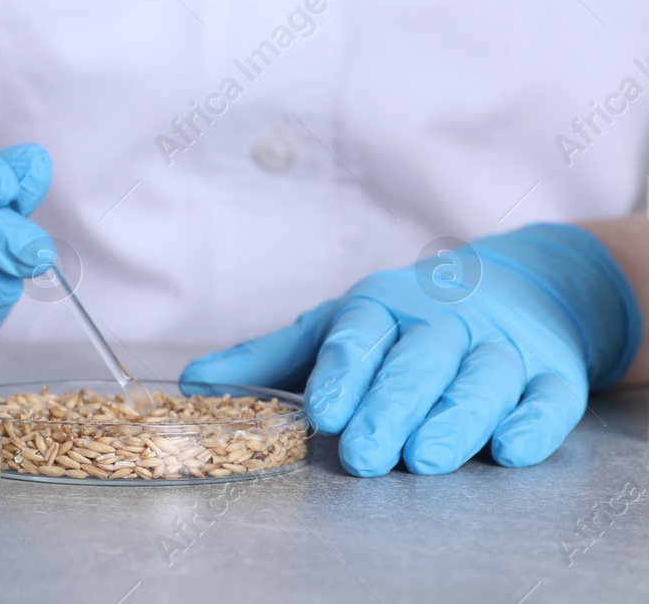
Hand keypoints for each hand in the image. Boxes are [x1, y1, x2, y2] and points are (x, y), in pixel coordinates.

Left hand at [180, 224, 640, 475]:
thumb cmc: (404, 321)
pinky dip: (531, 421)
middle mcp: (442, 322)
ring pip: (480, 379)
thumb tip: (193, 384)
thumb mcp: (337, 328)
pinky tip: (509, 448)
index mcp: (382, 306)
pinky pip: (548, 397)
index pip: (358, 335)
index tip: (322, 412)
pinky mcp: (551, 372)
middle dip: (389, 407)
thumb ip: (269, 360)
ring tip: (425, 458)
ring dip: (454, 418)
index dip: (340, 373)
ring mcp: (500, 345)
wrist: (515, 287)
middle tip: (364, 453)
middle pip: (417, 362)